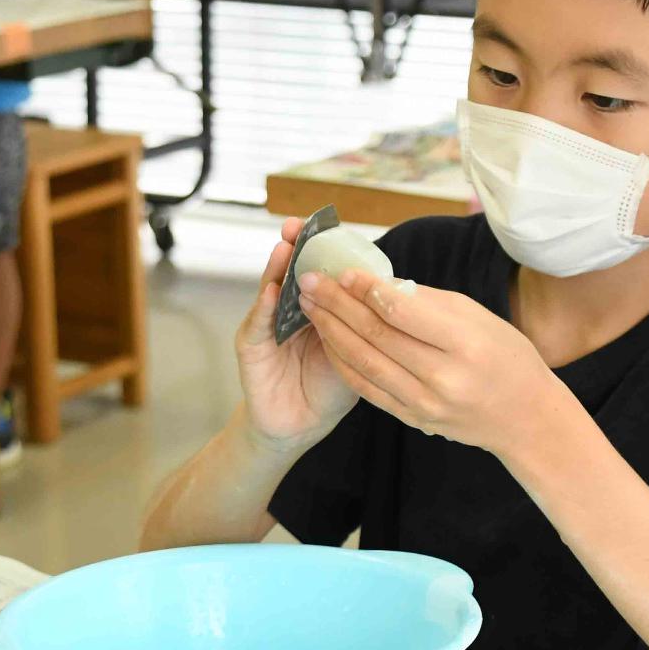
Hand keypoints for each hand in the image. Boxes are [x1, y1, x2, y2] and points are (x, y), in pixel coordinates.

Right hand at [234, 218, 358, 451]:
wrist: (302, 425)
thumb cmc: (331, 387)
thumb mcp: (356, 351)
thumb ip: (365, 324)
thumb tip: (396, 294)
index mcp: (319, 307)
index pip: (320, 271)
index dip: (323, 248)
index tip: (329, 224)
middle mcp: (291, 309)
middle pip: (293, 272)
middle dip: (296, 247)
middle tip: (300, 225)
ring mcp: (268, 325)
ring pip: (273, 290)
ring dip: (278, 268)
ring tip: (286, 248)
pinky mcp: (251, 346)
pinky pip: (258, 323)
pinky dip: (264, 306)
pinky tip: (272, 291)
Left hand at [298, 268, 567, 456]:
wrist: (523, 418)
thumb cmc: (506, 356)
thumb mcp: (478, 317)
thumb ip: (427, 301)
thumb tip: (378, 284)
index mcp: (464, 344)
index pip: (403, 312)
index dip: (366, 289)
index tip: (341, 271)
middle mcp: (443, 378)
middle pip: (376, 335)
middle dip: (336, 304)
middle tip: (309, 280)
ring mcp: (425, 403)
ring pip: (364, 362)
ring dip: (330, 331)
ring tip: (309, 306)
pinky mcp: (413, 419)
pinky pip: (367, 388)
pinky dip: (343, 361)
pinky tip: (327, 339)